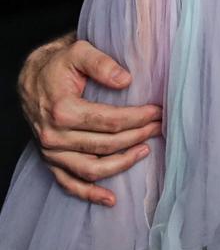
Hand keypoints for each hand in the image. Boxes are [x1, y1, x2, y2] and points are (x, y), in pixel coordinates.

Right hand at [19, 36, 161, 205]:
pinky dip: (90, 194)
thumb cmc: (58, 63)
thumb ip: (102, 63)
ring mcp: (52, 152)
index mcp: (63, 109)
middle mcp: (55, 136)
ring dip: (122, 163)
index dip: (137, 118)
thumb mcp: (79, 50)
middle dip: (137, 136)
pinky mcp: (50, 161)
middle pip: (106, 145)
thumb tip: (126, 80)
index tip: (157, 111)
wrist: (31, 77)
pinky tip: (111, 199)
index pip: (110, 121)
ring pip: (92, 168)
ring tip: (145, 150)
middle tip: (158, 126)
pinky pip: (69, 184)